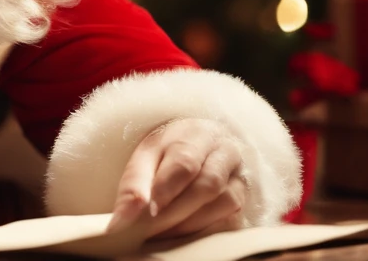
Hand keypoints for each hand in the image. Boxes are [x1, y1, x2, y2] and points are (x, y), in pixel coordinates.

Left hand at [107, 118, 246, 239]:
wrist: (201, 145)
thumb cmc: (168, 152)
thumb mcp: (145, 156)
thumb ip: (134, 184)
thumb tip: (122, 218)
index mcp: (194, 134)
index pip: (184, 163)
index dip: (165, 190)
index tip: (146, 211)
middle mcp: (223, 150)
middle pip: (207, 185)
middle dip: (175, 212)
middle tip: (148, 230)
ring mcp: (239, 174)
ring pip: (225, 202)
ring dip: (190, 223)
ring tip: (162, 234)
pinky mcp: (245, 196)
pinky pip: (233, 217)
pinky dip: (206, 229)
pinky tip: (184, 233)